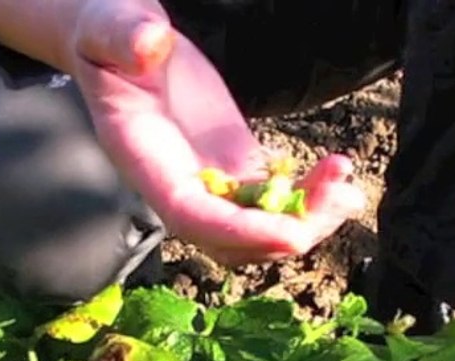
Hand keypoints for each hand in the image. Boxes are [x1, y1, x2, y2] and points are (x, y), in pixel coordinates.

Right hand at [60, 0, 365, 264]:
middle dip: (287, 232)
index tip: (291, 235)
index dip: (240, 231)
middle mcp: (175, 185)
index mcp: (142, 160)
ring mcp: (208, 180)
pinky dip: (309, 196)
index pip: (190, 215)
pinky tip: (340, 172)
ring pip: (257, 226)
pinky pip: (271, 199)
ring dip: (307, 219)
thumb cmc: (107, 32)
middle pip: (232, 239)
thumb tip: (150, 43)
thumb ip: (126, 38)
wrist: (116, 39)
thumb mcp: (110, 27)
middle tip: (338, 200)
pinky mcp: (233, 164)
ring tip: (348, 188)